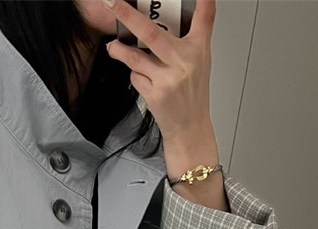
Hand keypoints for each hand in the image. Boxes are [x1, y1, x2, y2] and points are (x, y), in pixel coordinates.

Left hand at [102, 0, 216, 142]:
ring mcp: (169, 79)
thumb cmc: (192, 93)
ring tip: (113, 47)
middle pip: (152, 33)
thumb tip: (168, 18)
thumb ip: (189, 38)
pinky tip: (144, 79)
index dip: (203, 1)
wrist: (189, 127)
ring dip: (120, 51)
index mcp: (198, 50)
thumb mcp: (199, 61)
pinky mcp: (155, 94)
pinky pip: (136, 77)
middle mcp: (184, 62)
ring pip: (135, 57)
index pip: (205, 17)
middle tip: (112, 3)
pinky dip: (135, 75)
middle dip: (128, 16)